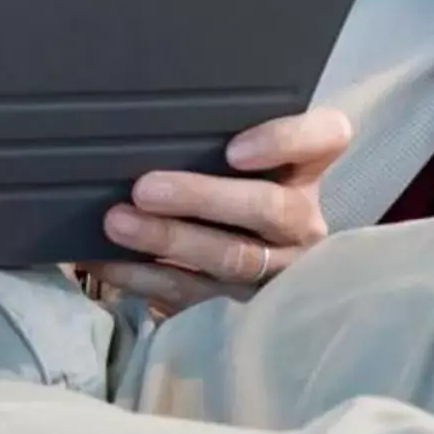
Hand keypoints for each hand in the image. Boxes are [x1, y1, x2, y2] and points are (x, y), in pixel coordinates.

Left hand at [93, 107, 350, 316]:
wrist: (241, 259)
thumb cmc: (226, 186)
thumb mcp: (234, 156)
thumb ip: (209, 137)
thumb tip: (138, 125)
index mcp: (307, 168)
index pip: (325, 138)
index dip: (284, 142)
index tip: (233, 150)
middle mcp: (303, 220)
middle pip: (268, 207)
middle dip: (202, 197)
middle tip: (145, 189)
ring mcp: (279, 269)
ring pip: (233, 258)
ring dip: (169, 240)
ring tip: (117, 224)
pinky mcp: (244, 308)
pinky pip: (196, 296)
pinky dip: (146, 277)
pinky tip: (109, 262)